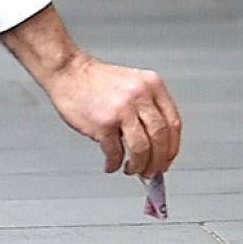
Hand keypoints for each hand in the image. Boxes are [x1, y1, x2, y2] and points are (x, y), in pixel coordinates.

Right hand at [0, 4, 181, 176]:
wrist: (68, 72)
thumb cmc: (97, 81)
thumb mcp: (134, 84)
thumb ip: (148, 109)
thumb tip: (157, 145)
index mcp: (152, 86)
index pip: (173, 124)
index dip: (172, 148)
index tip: (166, 160)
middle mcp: (140, 96)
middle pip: (160, 138)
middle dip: (157, 161)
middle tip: (151, 171)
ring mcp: (122, 110)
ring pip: (142, 148)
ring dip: (139, 165)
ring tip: (132, 169)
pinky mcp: (104, 123)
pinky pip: (115, 152)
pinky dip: (115, 164)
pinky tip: (112, 164)